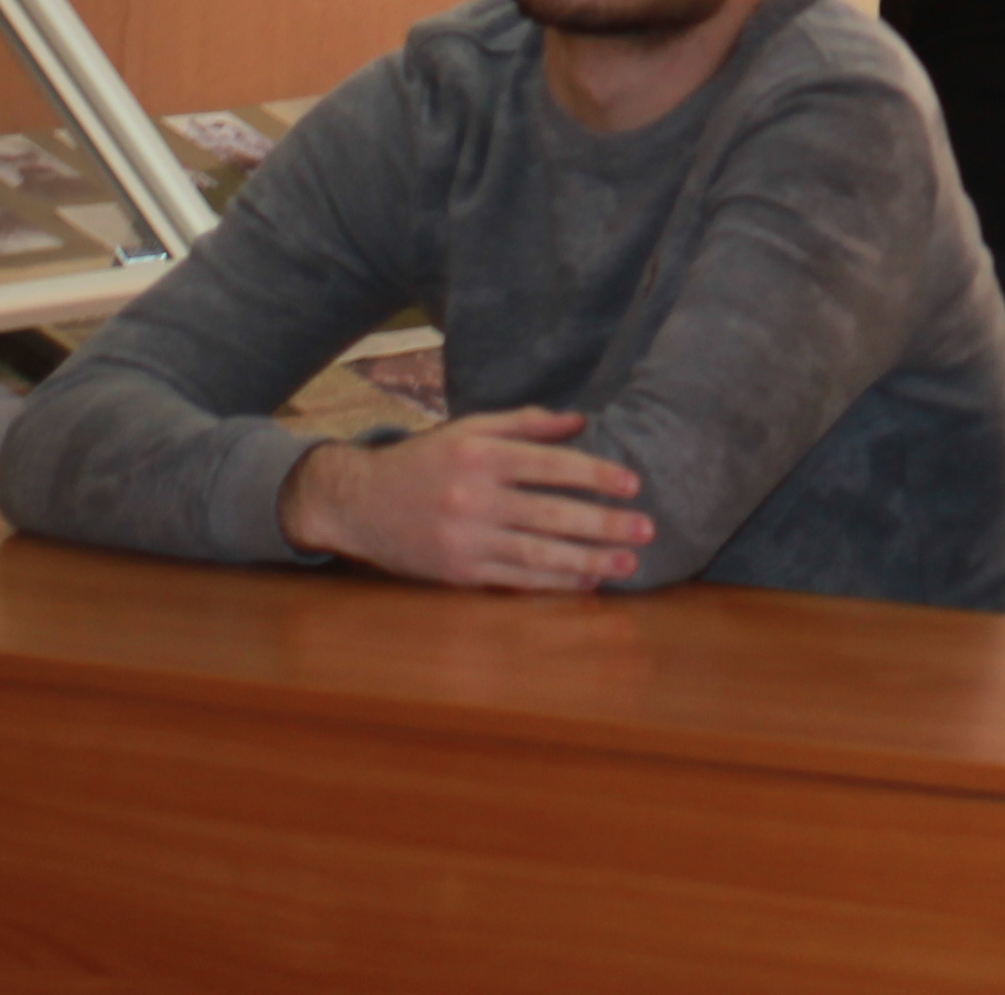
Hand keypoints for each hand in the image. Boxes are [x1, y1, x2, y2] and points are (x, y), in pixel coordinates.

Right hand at [279, 408, 650, 593]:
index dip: (595, 475)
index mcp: (480, 455)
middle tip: (646, 530)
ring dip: (587, 560)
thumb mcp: (469, 429)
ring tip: (627, 563)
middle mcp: (472, 497)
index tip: (633, 486)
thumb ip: (526, 423)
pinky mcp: (455, 571)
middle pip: (550, 514)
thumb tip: (581, 422)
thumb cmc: (424, 461)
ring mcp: (463, 538)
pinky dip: (553, 582)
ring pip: (536, 552)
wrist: (358, 501)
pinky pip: (513, 579)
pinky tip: (586, 581)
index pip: (550, 466)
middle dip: (603, 524)